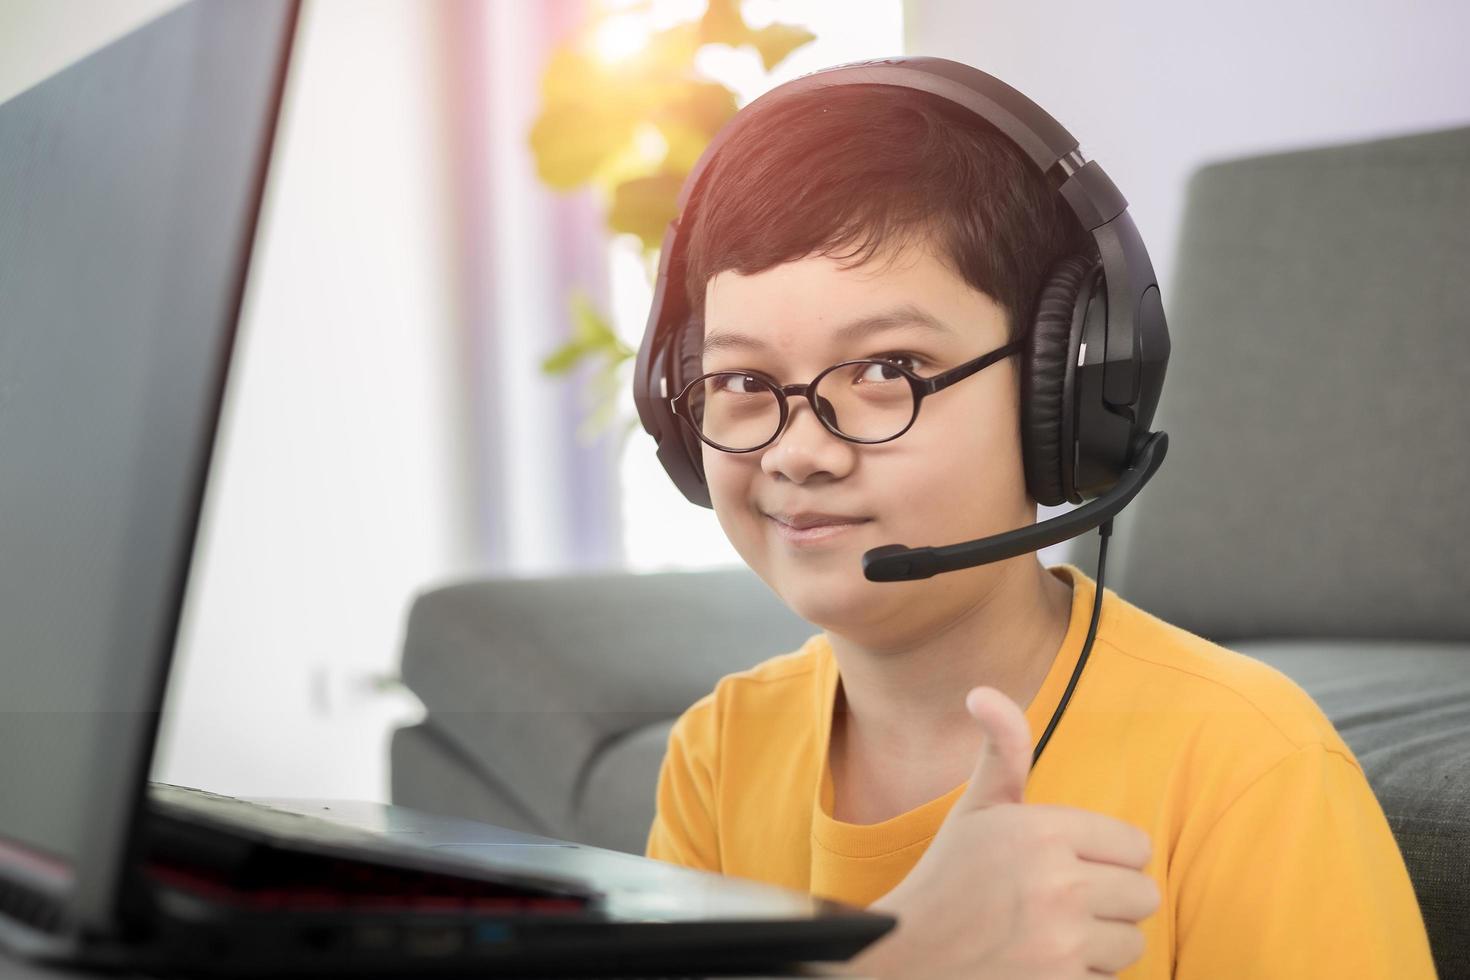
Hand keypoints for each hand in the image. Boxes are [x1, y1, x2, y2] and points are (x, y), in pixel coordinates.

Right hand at [847, 687, 1160, 979]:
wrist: (905, 962)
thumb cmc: (946, 883)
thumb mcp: (974, 812)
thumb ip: (1001, 751)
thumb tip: (983, 691)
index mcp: (1040, 831)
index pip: (1135, 845)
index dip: (1104, 857)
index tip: (1063, 866)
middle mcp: (1058, 884)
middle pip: (1142, 895)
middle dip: (1107, 902)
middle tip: (1058, 905)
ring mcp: (1062, 942)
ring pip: (1130, 943)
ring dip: (1097, 945)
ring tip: (1048, 937)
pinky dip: (1082, 977)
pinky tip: (1041, 966)